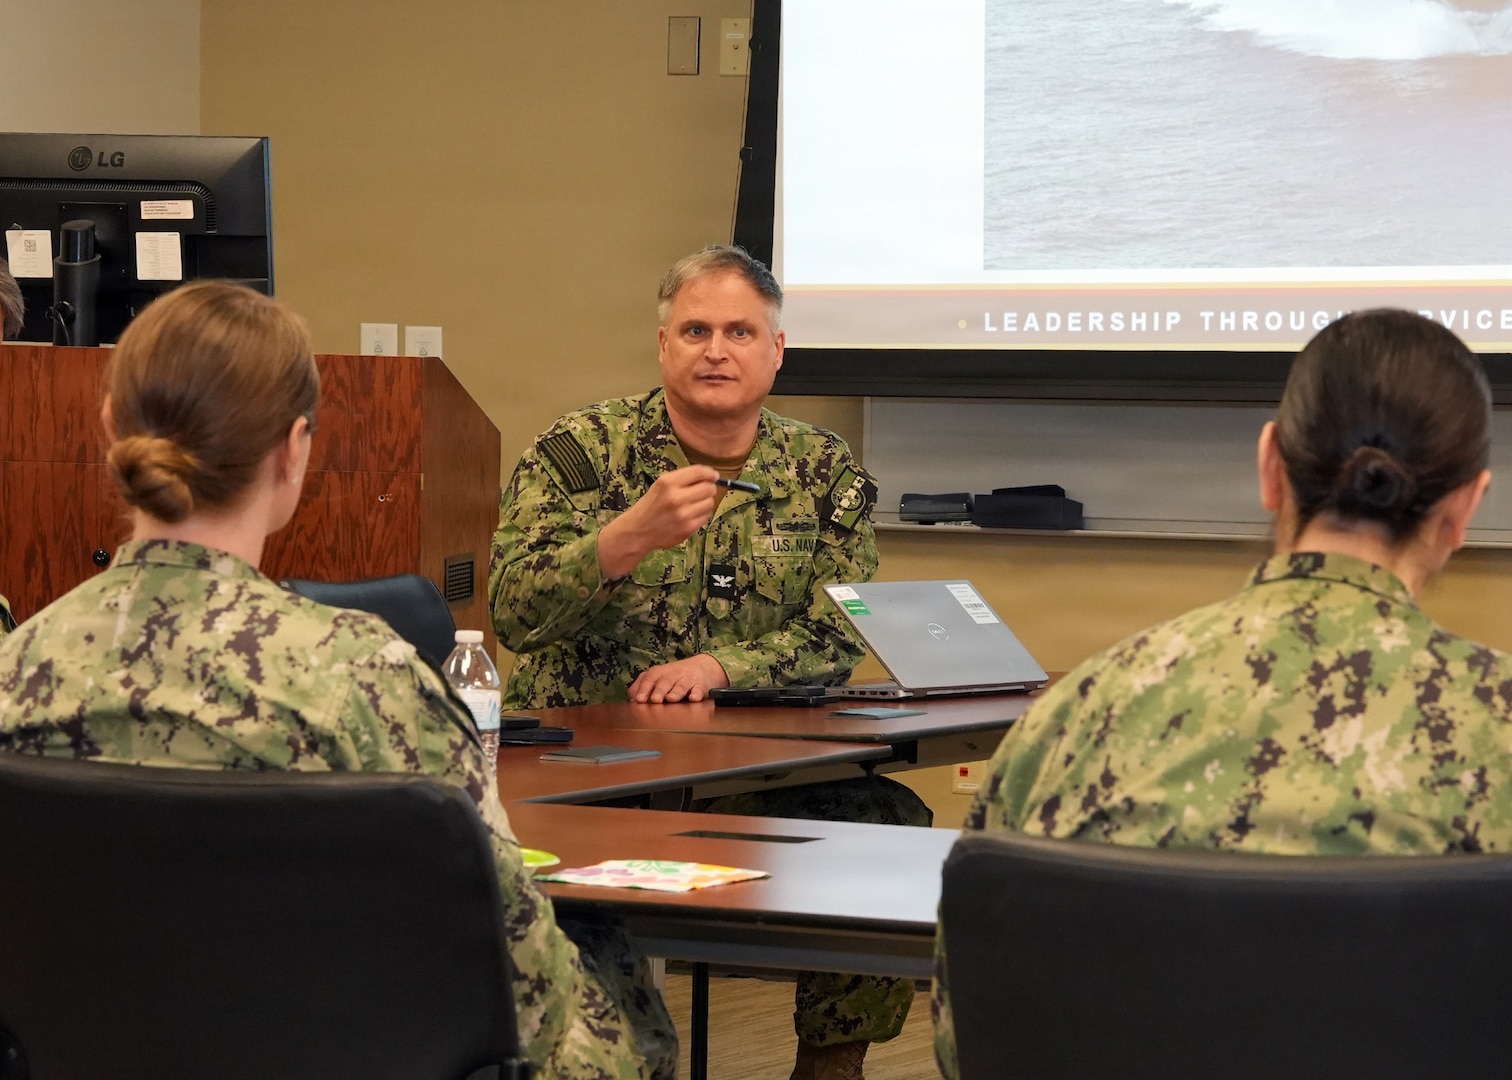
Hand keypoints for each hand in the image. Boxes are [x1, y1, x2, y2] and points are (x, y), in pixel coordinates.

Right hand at [597, 465, 719, 578]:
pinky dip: (702, 514)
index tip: (714, 476)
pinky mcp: (687, 528)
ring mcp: (683, 514)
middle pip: (708, 488)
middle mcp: (676, 497)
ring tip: (695, 504)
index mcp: (668, 482)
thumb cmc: (651, 505)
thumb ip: (683, 479)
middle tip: (704, 491)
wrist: (638, 530)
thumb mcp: (661, 485)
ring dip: (706, 502)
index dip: (710, 473)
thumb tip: (710, 476)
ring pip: (709, 503)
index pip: (699, 472)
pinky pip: (706, 517)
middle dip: (709, 488)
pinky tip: (691, 514)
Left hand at [628, 654, 730, 703]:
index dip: (644, 689)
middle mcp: (673, 674)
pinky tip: (694, 698)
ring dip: (675, 692)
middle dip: (659, 691)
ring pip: (681, 686)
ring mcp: (688, 679)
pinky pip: (699, 689)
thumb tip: (630, 698)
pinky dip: (696, 694)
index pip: (649, 678)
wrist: (703, 667)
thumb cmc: (675, 676)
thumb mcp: (657, 677)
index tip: (638, 700)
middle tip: (654, 700)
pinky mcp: (701, 685)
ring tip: (671, 699)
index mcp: (660, 672)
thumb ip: (642, 686)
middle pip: (665, 682)